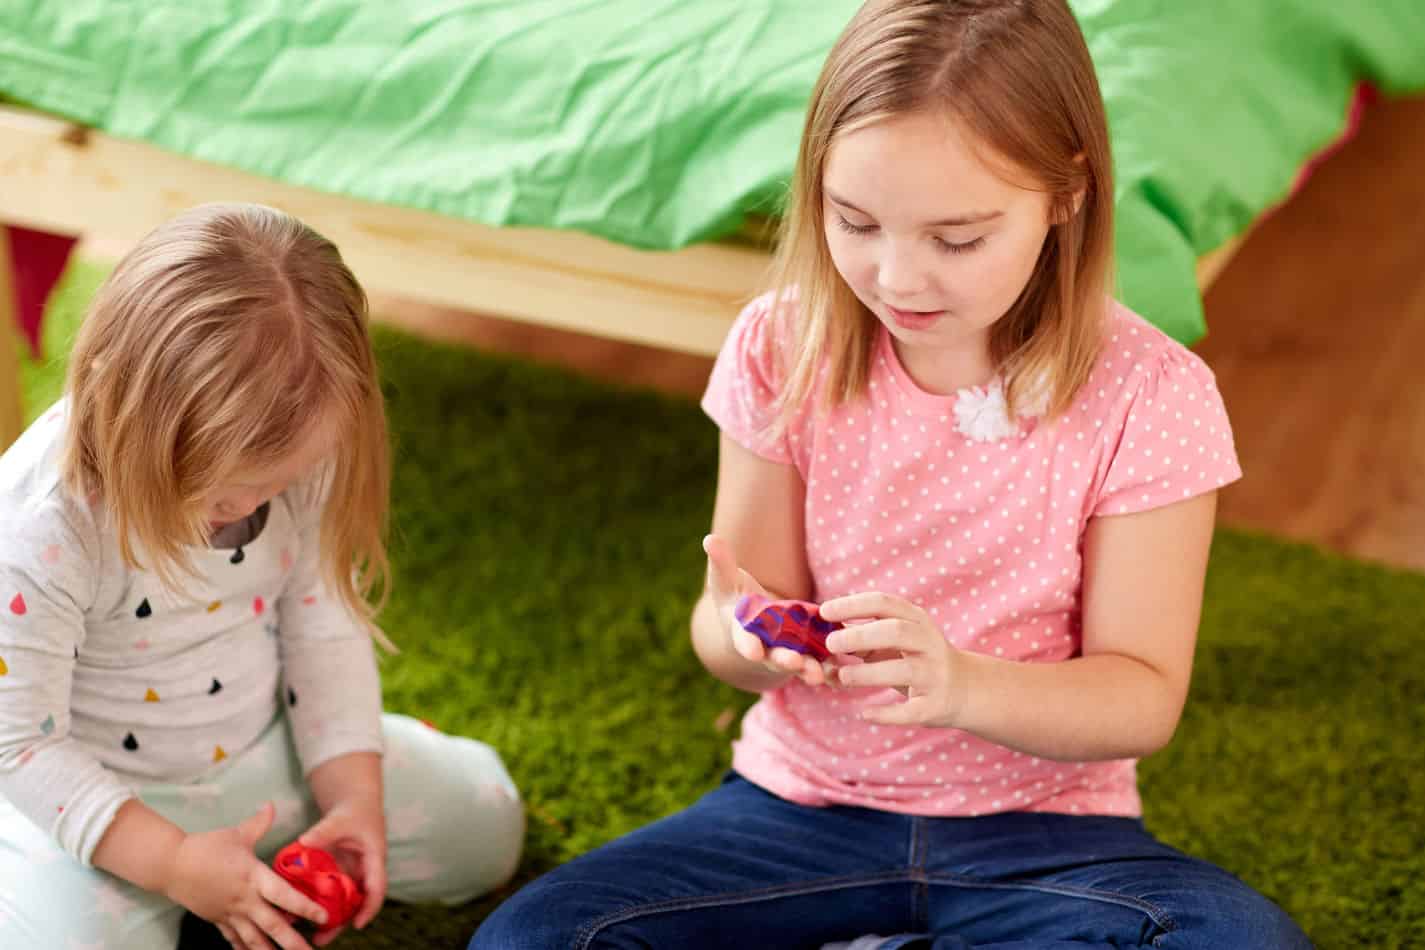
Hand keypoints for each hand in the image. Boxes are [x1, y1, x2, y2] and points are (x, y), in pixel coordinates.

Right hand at [164, 802, 327, 949]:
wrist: (170, 865)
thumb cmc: (206, 847)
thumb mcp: (236, 834)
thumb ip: (259, 823)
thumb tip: (272, 805)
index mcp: (253, 877)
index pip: (284, 894)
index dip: (304, 906)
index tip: (323, 916)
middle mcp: (244, 899)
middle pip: (273, 924)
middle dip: (293, 941)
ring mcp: (230, 913)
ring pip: (254, 938)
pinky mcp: (218, 920)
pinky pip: (235, 939)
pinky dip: (246, 949)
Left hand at [298, 792, 387, 944]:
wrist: (356, 802)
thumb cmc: (353, 810)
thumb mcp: (340, 818)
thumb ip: (324, 831)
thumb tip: (304, 842)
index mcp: (374, 859)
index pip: (377, 887)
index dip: (369, 908)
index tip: (357, 924)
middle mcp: (364, 871)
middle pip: (357, 903)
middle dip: (341, 923)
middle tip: (322, 940)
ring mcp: (352, 873)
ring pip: (343, 901)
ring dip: (328, 918)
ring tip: (309, 935)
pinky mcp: (339, 873)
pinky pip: (330, 892)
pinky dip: (318, 902)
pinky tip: (300, 912)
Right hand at [703, 534, 831, 686]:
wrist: (754, 617)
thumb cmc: (736, 596)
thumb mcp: (726, 579)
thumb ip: (720, 562)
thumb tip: (709, 539)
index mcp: (742, 631)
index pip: (743, 640)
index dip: (748, 646)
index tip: (753, 652)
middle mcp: (763, 647)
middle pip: (773, 657)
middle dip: (783, 660)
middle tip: (794, 662)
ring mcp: (785, 651)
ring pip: (797, 664)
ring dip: (807, 669)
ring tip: (819, 675)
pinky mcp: (805, 650)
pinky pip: (816, 660)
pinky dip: (827, 666)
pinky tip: (841, 665)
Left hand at [820, 591, 970, 726]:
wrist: (965, 688)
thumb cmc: (916, 658)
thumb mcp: (897, 640)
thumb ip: (863, 637)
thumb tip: (819, 637)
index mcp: (917, 620)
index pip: (883, 603)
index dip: (852, 605)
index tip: (824, 611)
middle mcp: (929, 644)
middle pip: (895, 632)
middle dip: (859, 636)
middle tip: (831, 644)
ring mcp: (935, 675)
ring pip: (902, 670)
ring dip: (867, 674)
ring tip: (842, 678)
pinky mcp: (935, 706)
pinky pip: (909, 711)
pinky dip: (885, 713)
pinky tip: (865, 713)